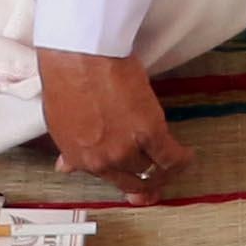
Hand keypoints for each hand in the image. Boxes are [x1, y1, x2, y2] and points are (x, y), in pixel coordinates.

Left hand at [39, 51, 182, 195]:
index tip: (136, 190)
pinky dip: (181, 158)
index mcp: (79, 157)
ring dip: (167, 170)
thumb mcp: (59, 121)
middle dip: (149, 183)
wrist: (79, 54)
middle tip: (161, 178)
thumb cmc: (66, 76)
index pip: (108, 181)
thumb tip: (67, 165)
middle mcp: (102, 159)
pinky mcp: (149, 132)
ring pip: (153, 172)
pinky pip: (171, 156)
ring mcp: (125, 149)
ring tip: (175, 163)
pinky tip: (186, 155)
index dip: (126, 186)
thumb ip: (69, 149)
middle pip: (133, 181)